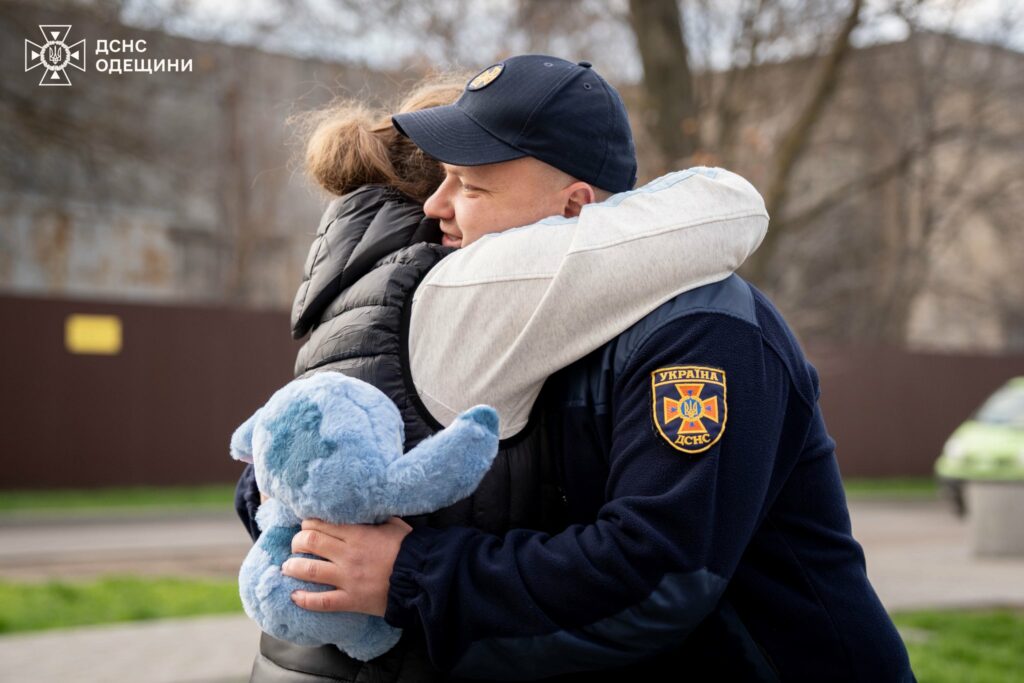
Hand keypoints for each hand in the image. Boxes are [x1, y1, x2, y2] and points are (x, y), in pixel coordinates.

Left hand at [281, 516, 412, 616]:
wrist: (423, 578)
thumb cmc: (411, 549)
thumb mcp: (394, 524)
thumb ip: (375, 518)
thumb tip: (364, 510)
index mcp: (358, 534)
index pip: (321, 524)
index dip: (308, 523)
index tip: (306, 525)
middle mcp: (348, 554)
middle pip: (309, 542)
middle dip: (297, 542)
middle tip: (296, 545)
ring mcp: (348, 578)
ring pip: (309, 570)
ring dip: (293, 567)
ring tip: (288, 566)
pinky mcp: (351, 600)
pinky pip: (322, 601)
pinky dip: (305, 599)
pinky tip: (295, 596)